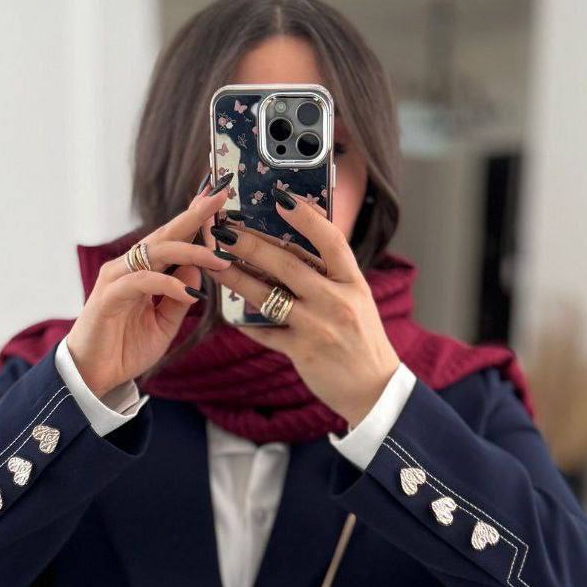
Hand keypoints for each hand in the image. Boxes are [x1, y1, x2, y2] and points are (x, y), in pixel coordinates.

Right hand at [64, 174, 236, 397]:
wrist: (95, 376)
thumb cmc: (125, 348)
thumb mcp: (164, 323)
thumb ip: (179, 296)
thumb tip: (198, 268)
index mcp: (142, 271)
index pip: (171, 238)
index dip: (194, 218)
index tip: (219, 198)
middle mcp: (127, 267)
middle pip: (165, 234)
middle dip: (194, 215)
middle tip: (221, 196)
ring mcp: (116, 279)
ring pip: (155, 253)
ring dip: (190, 253)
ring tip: (219, 259)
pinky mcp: (108, 297)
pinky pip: (142, 283)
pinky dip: (167, 285)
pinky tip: (190, 293)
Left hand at [202, 194, 400, 426]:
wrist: (373, 388)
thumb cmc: (362, 340)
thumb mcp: (357, 299)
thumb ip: (331, 276)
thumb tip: (296, 248)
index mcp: (352, 282)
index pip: (330, 240)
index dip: (306, 217)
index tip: (281, 198)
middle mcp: (335, 301)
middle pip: (287, 264)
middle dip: (251, 243)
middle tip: (224, 229)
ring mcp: (317, 327)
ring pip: (268, 295)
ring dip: (236, 277)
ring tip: (214, 263)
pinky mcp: (301, 351)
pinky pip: (265, 332)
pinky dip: (246, 322)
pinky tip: (228, 312)